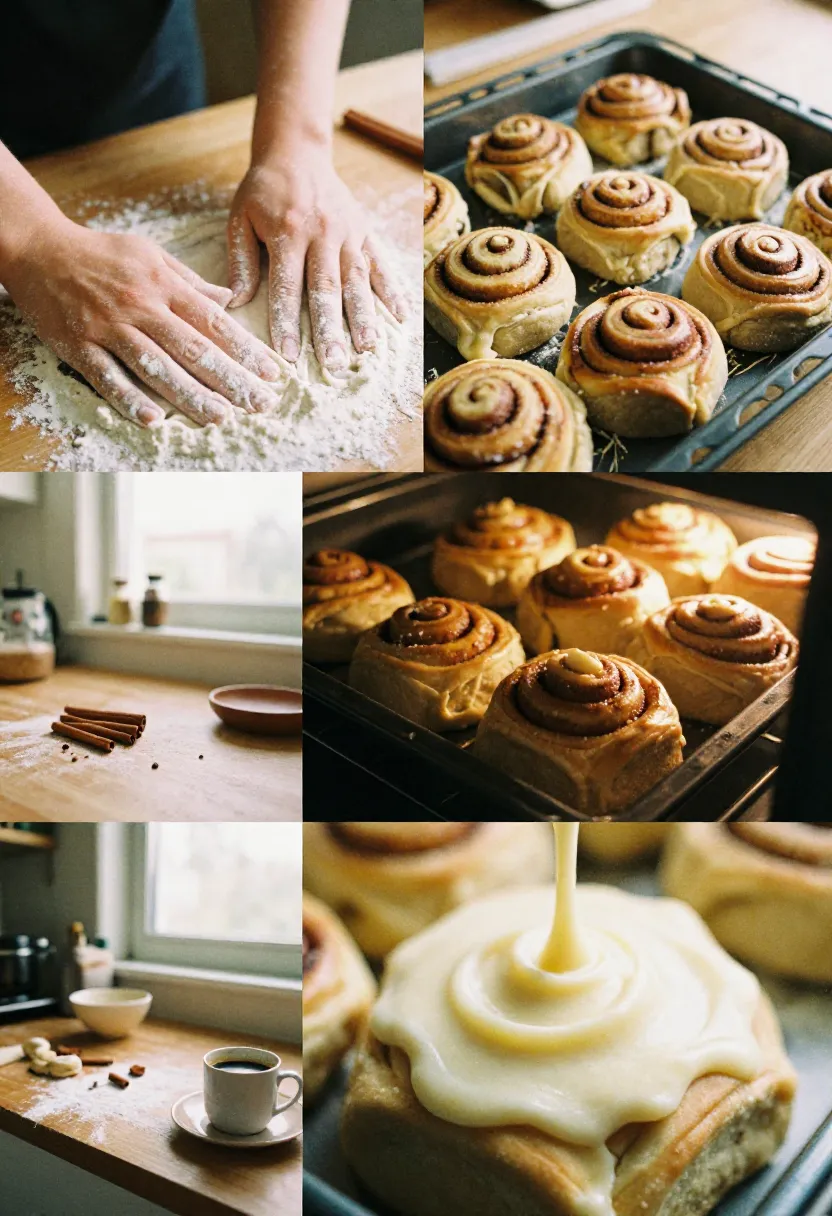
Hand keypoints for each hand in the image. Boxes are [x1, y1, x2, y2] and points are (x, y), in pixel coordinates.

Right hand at [2, 216, 283, 427]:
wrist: (39, 247)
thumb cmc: (101, 254)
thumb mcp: (150, 255)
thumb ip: (189, 281)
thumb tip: (229, 299)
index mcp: (162, 284)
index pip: (213, 321)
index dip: (245, 349)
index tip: (271, 373)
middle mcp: (140, 306)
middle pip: (192, 348)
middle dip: (230, 379)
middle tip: (259, 405)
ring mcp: (108, 327)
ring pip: (155, 366)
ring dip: (190, 395)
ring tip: (220, 418)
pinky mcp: (79, 344)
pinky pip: (107, 376)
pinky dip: (129, 399)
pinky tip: (152, 420)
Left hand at [227, 153, 404, 369]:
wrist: (296, 151)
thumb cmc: (263, 191)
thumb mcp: (240, 218)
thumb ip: (240, 260)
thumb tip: (235, 302)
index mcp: (287, 232)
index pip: (287, 287)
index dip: (287, 323)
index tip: (288, 357)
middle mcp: (322, 233)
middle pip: (327, 289)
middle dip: (331, 330)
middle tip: (334, 365)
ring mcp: (348, 232)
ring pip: (357, 280)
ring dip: (364, 317)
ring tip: (367, 349)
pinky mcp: (365, 231)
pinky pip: (381, 264)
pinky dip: (392, 291)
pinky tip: (399, 318)